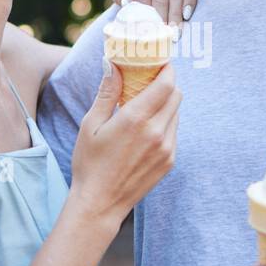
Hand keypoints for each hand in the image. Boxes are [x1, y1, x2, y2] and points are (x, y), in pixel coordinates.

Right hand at [70, 60, 179, 226]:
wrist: (100, 203)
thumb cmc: (90, 163)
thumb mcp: (91, 125)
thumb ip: (107, 93)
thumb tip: (112, 65)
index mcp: (136, 119)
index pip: (166, 84)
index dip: (167, 69)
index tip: (160, 62)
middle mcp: (157, 132)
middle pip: (176, 95)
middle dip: (166, 83)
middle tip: (151, 80)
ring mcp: (167, 148)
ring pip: (176, 113)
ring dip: (166, 104)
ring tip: (147, 104)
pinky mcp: (170, 161)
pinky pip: (174, 132)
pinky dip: (165, 123)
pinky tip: (147, 128)